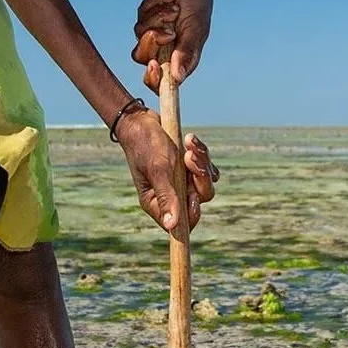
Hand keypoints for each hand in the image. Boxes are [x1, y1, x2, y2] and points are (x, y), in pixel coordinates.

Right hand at [116, 113, 218, 233]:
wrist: (140, 120)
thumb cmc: (145, 145)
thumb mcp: (157, 170)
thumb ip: (166, 197)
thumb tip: (171, 226)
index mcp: (156, 203)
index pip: (181, 224)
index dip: (192, 213)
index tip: (193, 196)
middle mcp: (170, 194)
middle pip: (199, 199)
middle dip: (200, 178)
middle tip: (189, 158)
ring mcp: (181, 181)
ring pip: (206, 182)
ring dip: (201, 162)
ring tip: (189, 144)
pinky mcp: (188, 168)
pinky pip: (207, 167)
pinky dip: (202, 153)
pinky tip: (190, 140)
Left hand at [132, 0, 211, 90]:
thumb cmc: (198, 7)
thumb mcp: (196, 30)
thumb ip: (186, 53)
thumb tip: (178, 77)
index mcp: (178, 59)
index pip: (160, 81)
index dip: (153, 79)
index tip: (154, 66)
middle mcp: (162, 49)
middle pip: (142, 57)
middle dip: (153, 42)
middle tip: (168, 31)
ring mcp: (151, 33)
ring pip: (140, 34)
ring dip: (158, 17)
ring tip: (175, 8)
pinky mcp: (144, 17)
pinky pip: (141, 15)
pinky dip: (156, 4)